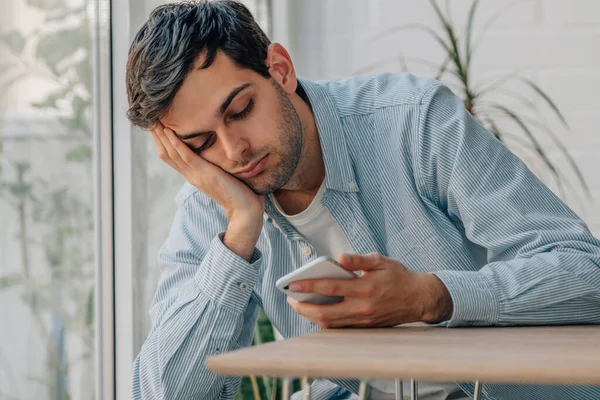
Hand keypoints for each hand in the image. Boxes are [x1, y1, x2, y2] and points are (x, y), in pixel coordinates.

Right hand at [151, 122, 263, 259]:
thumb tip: (220, 152)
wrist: (246, 211)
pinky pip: (186, 156)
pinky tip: (168, 131)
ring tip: (154, 120)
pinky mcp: (205, 174)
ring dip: (161, 136)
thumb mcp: (223, 176)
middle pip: (167, 154)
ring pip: (172, 154)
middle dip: (157, 136)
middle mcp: (191, 175)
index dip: (162, 142)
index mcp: (194, 175)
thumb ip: (216, 166)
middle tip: (148, 119)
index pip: (172, 157)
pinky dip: (176, 143)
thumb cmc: (240, 193)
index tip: (157, 126)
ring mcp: (196, 175)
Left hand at [286, 252, 452, 327]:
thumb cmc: (399, 276)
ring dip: (311, 316)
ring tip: (299, 304)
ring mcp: (363, 320)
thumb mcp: (381, 261)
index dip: (308, 286)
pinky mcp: (365, 326)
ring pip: (330, 323)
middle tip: (290, 299)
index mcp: (365, 288)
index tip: (292, 284)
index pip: (330, 287)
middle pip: (325, 313)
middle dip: (303, 307)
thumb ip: (359, 259)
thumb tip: (340, 258)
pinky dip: (325, 321)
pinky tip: (316, 312)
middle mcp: (362, 307)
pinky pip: (339, 327)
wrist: (419, 298)